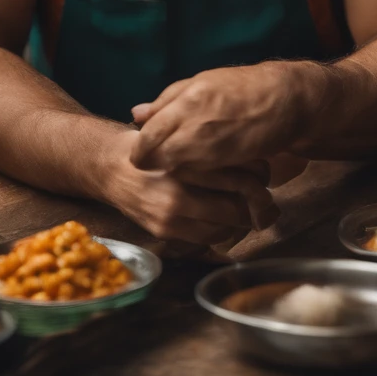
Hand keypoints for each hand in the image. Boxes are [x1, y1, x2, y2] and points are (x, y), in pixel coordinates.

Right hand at [101, 130, 278, 245]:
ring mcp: (170, 213)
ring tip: (245, 209)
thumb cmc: (155, 147)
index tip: (264, 174)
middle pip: (235, 203)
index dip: (259, 177)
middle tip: (262, 196)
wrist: (112, 168)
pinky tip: (223, 221)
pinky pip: (206, 239)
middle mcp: (178, 187)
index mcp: (187, 158)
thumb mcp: (184, 136)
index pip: (238, 175)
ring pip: (223, 226)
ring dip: (239, 220)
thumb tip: (257, 159)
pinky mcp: (164, 230)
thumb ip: (213, 146)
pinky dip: (221, 232)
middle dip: (254, 203)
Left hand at [129, 61, 328, 172]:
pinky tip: (198, 168)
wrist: (283, 101)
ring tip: (176, 165)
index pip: (148, 134)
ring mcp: (211, 143)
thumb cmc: (241, 88)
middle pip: (157, 154)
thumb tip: (136, 115)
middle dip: (151, 163)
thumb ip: (167, 100)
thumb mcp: (201, 83)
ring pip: (176, 167)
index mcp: (187, 98)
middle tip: (153, 165)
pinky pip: (199, 173)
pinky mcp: (226, 161)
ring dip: (172, 169)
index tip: (139, 155)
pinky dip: (193, 173)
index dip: (139, 150)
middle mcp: (195, 121)